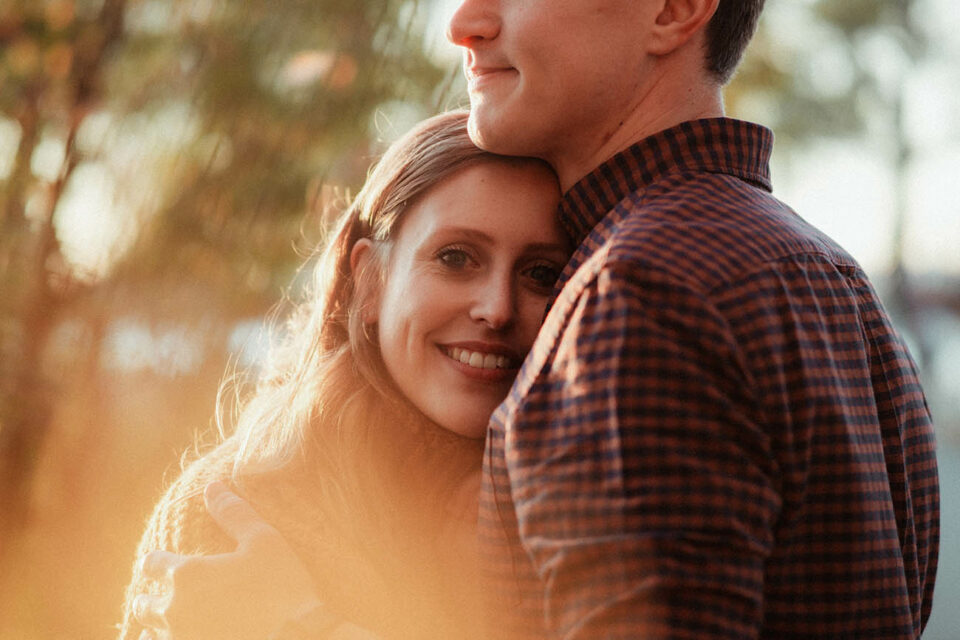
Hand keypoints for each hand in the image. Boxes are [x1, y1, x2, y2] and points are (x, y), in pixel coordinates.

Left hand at [133, 481, 321, 639]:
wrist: (301, 632)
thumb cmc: (282, 584)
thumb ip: (233, 513)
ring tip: (174, 622)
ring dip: (156, 626)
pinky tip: (178, 638)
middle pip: (143, 603)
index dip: (159, 562)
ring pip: (147, 634)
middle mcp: (174, 609)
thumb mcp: (263, 540)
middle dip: (153, 597)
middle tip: (169, 596)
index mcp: (186, 574)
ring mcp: (179, 638)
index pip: (151, 564)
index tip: (167, 564)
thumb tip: (212, 486)